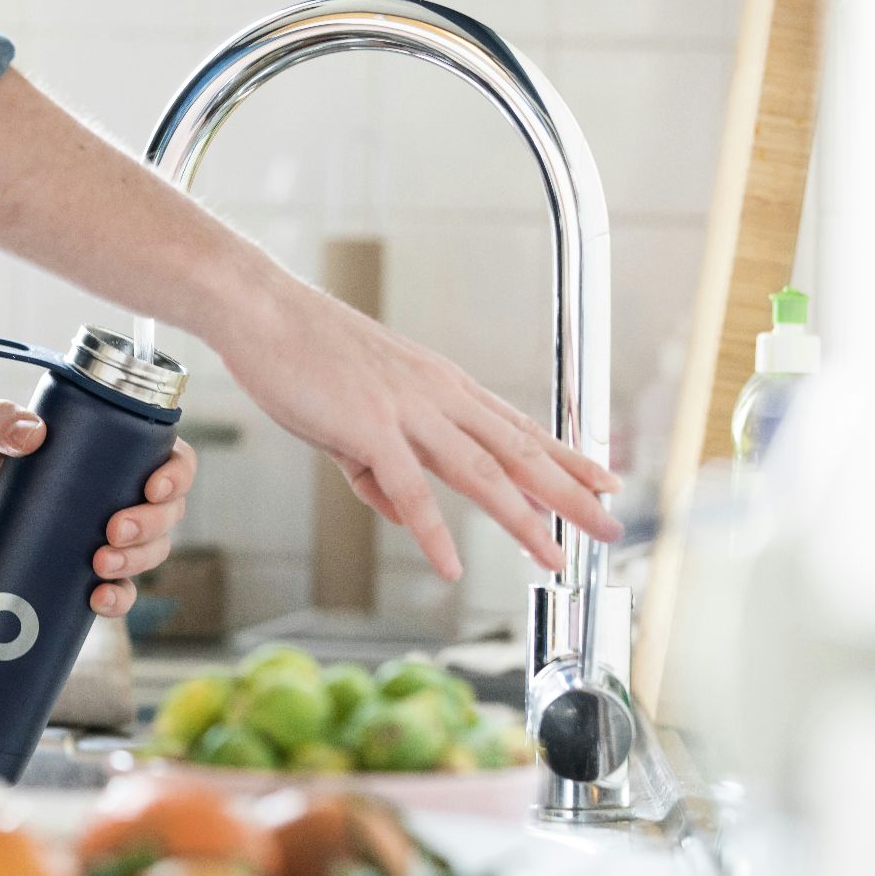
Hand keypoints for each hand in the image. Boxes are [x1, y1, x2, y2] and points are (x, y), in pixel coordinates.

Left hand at [0, 400, 196, 617]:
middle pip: (168, 513)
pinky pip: (118, 592)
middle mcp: (118, 496)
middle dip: (152, 525)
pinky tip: (98, 600)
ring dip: (138, 562)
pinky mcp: (81, 575)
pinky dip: (118, 600)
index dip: (177, 475)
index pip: (170, 458)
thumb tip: (30, 432)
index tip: (153, 487)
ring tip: (99, 564)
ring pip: (151, 553)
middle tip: (113, 530)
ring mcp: (103, 539)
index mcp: (112, 453)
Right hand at [217, 272, 622, 579]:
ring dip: (524, 518)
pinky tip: (451, 564)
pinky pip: (409, 489)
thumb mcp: (352, 415)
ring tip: (554, 557)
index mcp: (440, 385)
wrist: (263, 311)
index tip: (603, 479)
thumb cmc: (302, 354)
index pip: (518, 426)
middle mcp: (438, 395)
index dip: (566, 457)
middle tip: (611, 525)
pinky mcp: (368, 427)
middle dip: (571, 492)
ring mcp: (407, 409)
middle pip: (519, 451)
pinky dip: (432, 531)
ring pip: (482, 472)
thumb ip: (378, 469)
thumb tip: (400, 514)